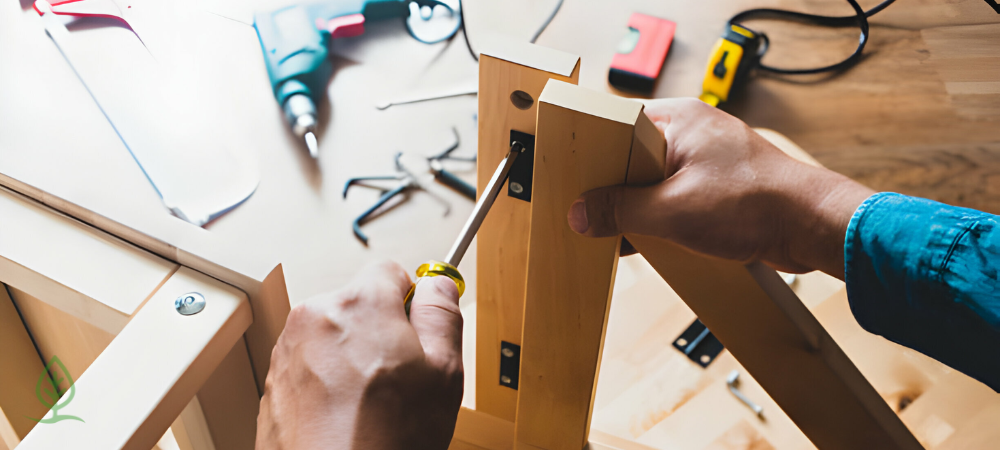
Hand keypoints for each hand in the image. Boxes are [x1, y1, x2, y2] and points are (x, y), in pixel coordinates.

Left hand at [256, 261, 463, 449]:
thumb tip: (439, 285)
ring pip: (334, 337)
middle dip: (381, 332)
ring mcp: (289, 351)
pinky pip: (311, 366)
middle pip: (359, 304)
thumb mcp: (443, 373)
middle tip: (401, 378)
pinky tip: (347, 416)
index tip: (420, 329)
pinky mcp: (274, 383)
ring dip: (352, 358)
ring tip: (371, 404)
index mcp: (359, 304)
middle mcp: (315, 317)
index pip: (391, 272)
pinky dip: (328, 383)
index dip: (412, 302)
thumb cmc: (384, 440)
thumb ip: (442, 314)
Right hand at [567, 98, 873, 278]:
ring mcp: (707, 159)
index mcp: (678, 120)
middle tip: (595, 215)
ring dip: (641, 209)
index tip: (574, 183)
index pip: (616, 128)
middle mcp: (692, 133)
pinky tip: (655, 240)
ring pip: (654, 182)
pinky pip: (676, 197)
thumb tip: (582, 214)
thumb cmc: (756, 203)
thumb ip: (621, 212)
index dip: (593, 157)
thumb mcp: (671, 211)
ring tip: (626, 233)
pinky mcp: (719, 186)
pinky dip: (663, 217)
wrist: (811, 226)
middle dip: (615, 190)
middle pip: (631, 158)